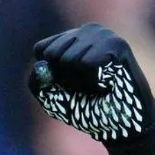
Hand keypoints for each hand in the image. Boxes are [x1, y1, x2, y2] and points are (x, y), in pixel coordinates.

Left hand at [28, 23, 154, 154]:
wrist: (118, 124)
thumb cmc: (85, 107)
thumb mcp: (52, 97)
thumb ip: (36, 82)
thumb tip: (39, 65)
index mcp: (71, 39)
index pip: (41, 49)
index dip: (49, 74)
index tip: (67, 82)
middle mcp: (87, 31)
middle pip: (53, 53)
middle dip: (64, 77)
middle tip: (85, 85)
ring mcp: (104, 35)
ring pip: (69, 59)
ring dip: (80, 81)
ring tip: (98, 84)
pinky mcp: (117, 44)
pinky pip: (87, 63)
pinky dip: (93, 80)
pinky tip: (107, 82)